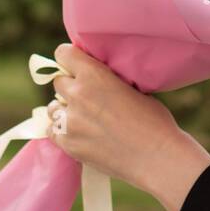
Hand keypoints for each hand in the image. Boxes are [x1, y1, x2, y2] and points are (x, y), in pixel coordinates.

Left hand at [46, 44, 209, 210]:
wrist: (156, 157)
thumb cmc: (153, 121)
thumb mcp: (133, 89)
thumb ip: (108, 82)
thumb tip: (98, 81)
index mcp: (94, 75)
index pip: (64, 53)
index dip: (69, 58)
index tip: (76, 65)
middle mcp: (77, 95)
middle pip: (58, 82)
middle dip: (70, 86)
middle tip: (86, 96)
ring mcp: (70, 121)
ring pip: (53, 108)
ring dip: (64, 109)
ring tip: (82, 118)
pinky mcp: (68, 144)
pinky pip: (53, 131)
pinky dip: (63, 131)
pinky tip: (79, 134)